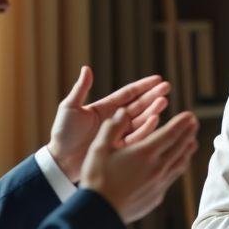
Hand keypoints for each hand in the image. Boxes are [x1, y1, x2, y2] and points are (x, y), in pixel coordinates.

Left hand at [47, 66, 170, 181]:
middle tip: (167, 89)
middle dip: (153, 96)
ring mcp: (119, 133)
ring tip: (163, 102)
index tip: (159, 79)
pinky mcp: (120, 147)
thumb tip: (86, 68)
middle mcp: (115, 119)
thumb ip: (80, 90)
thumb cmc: (63, 132)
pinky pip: (137, 137)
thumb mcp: (69, 108)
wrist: (61, 159)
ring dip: (153, 111)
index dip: (143, 86)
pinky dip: (147, 128)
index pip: (129, 93)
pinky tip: (155, 120)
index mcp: (106, 107)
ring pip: (141, 120)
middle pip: (138, 105)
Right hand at [81, 108, 198, 223]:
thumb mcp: (99, 149)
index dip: (182, 123)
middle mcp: (157, 167)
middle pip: (180, 147)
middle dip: (189, 133)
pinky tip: (178, 165)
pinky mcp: (157, 196)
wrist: (99, 213)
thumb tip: (122, 112)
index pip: (171, 134)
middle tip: (194, 124)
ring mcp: (159, 183)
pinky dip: (179, 167)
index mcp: (145, 153)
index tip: (190, 115)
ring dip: (188, 151)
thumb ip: (112, 128)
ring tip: (193, 142)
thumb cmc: (96, 179)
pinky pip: (173, 177)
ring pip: (180, 164)